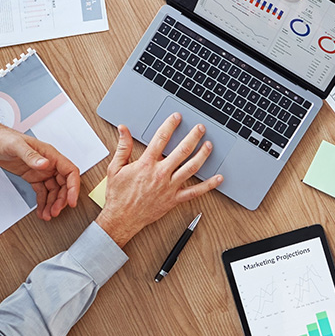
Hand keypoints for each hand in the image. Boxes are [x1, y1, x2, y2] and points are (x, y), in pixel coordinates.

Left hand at [0, 117, 79, 220]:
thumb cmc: (4, 138)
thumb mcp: (17, 146)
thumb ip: (31, 156)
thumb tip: (45, 164)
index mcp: (50, 155)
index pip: (70, 172)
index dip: (73, 187)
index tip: (72, 201)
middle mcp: (48, 164)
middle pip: (64, 185)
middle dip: (61, 200)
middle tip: (54, 212)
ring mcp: (41, 171)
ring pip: (53, 191)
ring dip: (51, 204)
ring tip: (47, 215)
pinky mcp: (33, 177)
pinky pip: (42, 192)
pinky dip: (43, 202)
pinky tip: (41, 210)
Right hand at [94, 115, 222, 246]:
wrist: (122, 218)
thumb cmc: (118, 195)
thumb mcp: (115, 168)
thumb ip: (123, 147)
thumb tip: (123, 129)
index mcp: (146, 164)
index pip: (161, 139)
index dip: (170, 125)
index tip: (177, 117)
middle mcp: (160, 174)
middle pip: (181, 151)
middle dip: (193, 137)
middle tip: (200, 128)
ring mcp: (169, 187)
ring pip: (191, 168)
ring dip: (202, 155)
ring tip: (209, 145)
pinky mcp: (174, 199)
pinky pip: (195, 192)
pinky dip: (208, 185)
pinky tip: (218, 178)